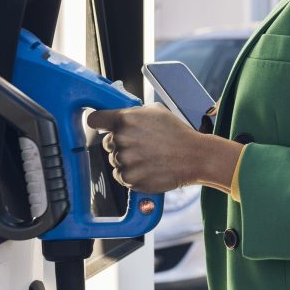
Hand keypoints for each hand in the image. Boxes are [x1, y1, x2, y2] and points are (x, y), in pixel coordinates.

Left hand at [85, 104, 217, 193]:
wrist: (194, 156)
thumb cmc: (178, 133)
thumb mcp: (156, 111)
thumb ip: (133, 113)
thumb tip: (119, 116)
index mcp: (125, 119)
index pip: (94, 120)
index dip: (98, 123)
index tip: (103, 126)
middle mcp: (121, 139)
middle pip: (108, 143)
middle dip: (121, 144)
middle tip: (142, 145)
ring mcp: (124, 160)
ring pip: (116, 161)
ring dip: (128, 160)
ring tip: (150, 158)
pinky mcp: (129, 178)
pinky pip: (122, 176)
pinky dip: (133, 175)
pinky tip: (149, 168)